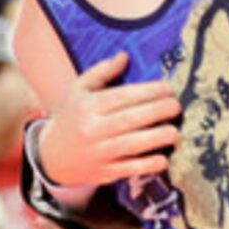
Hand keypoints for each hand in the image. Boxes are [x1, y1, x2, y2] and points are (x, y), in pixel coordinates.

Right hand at [37, 51, 180, 187]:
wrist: (52, 155)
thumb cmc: (71, 117)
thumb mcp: (78, 90)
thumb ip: (101, 72)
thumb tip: (124, 56)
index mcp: (88, 106)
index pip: (123, 96)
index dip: (148, 92)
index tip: (168, 88)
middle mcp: (93, 129)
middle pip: (131, 119)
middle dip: (158, 112)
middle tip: (176, 106)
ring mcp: (99, 152)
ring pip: (133, 144)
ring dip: (158, 138)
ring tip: (174, 132)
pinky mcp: (104, 172)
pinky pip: (129, 168)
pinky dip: (147, 165)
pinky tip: (163, 159)